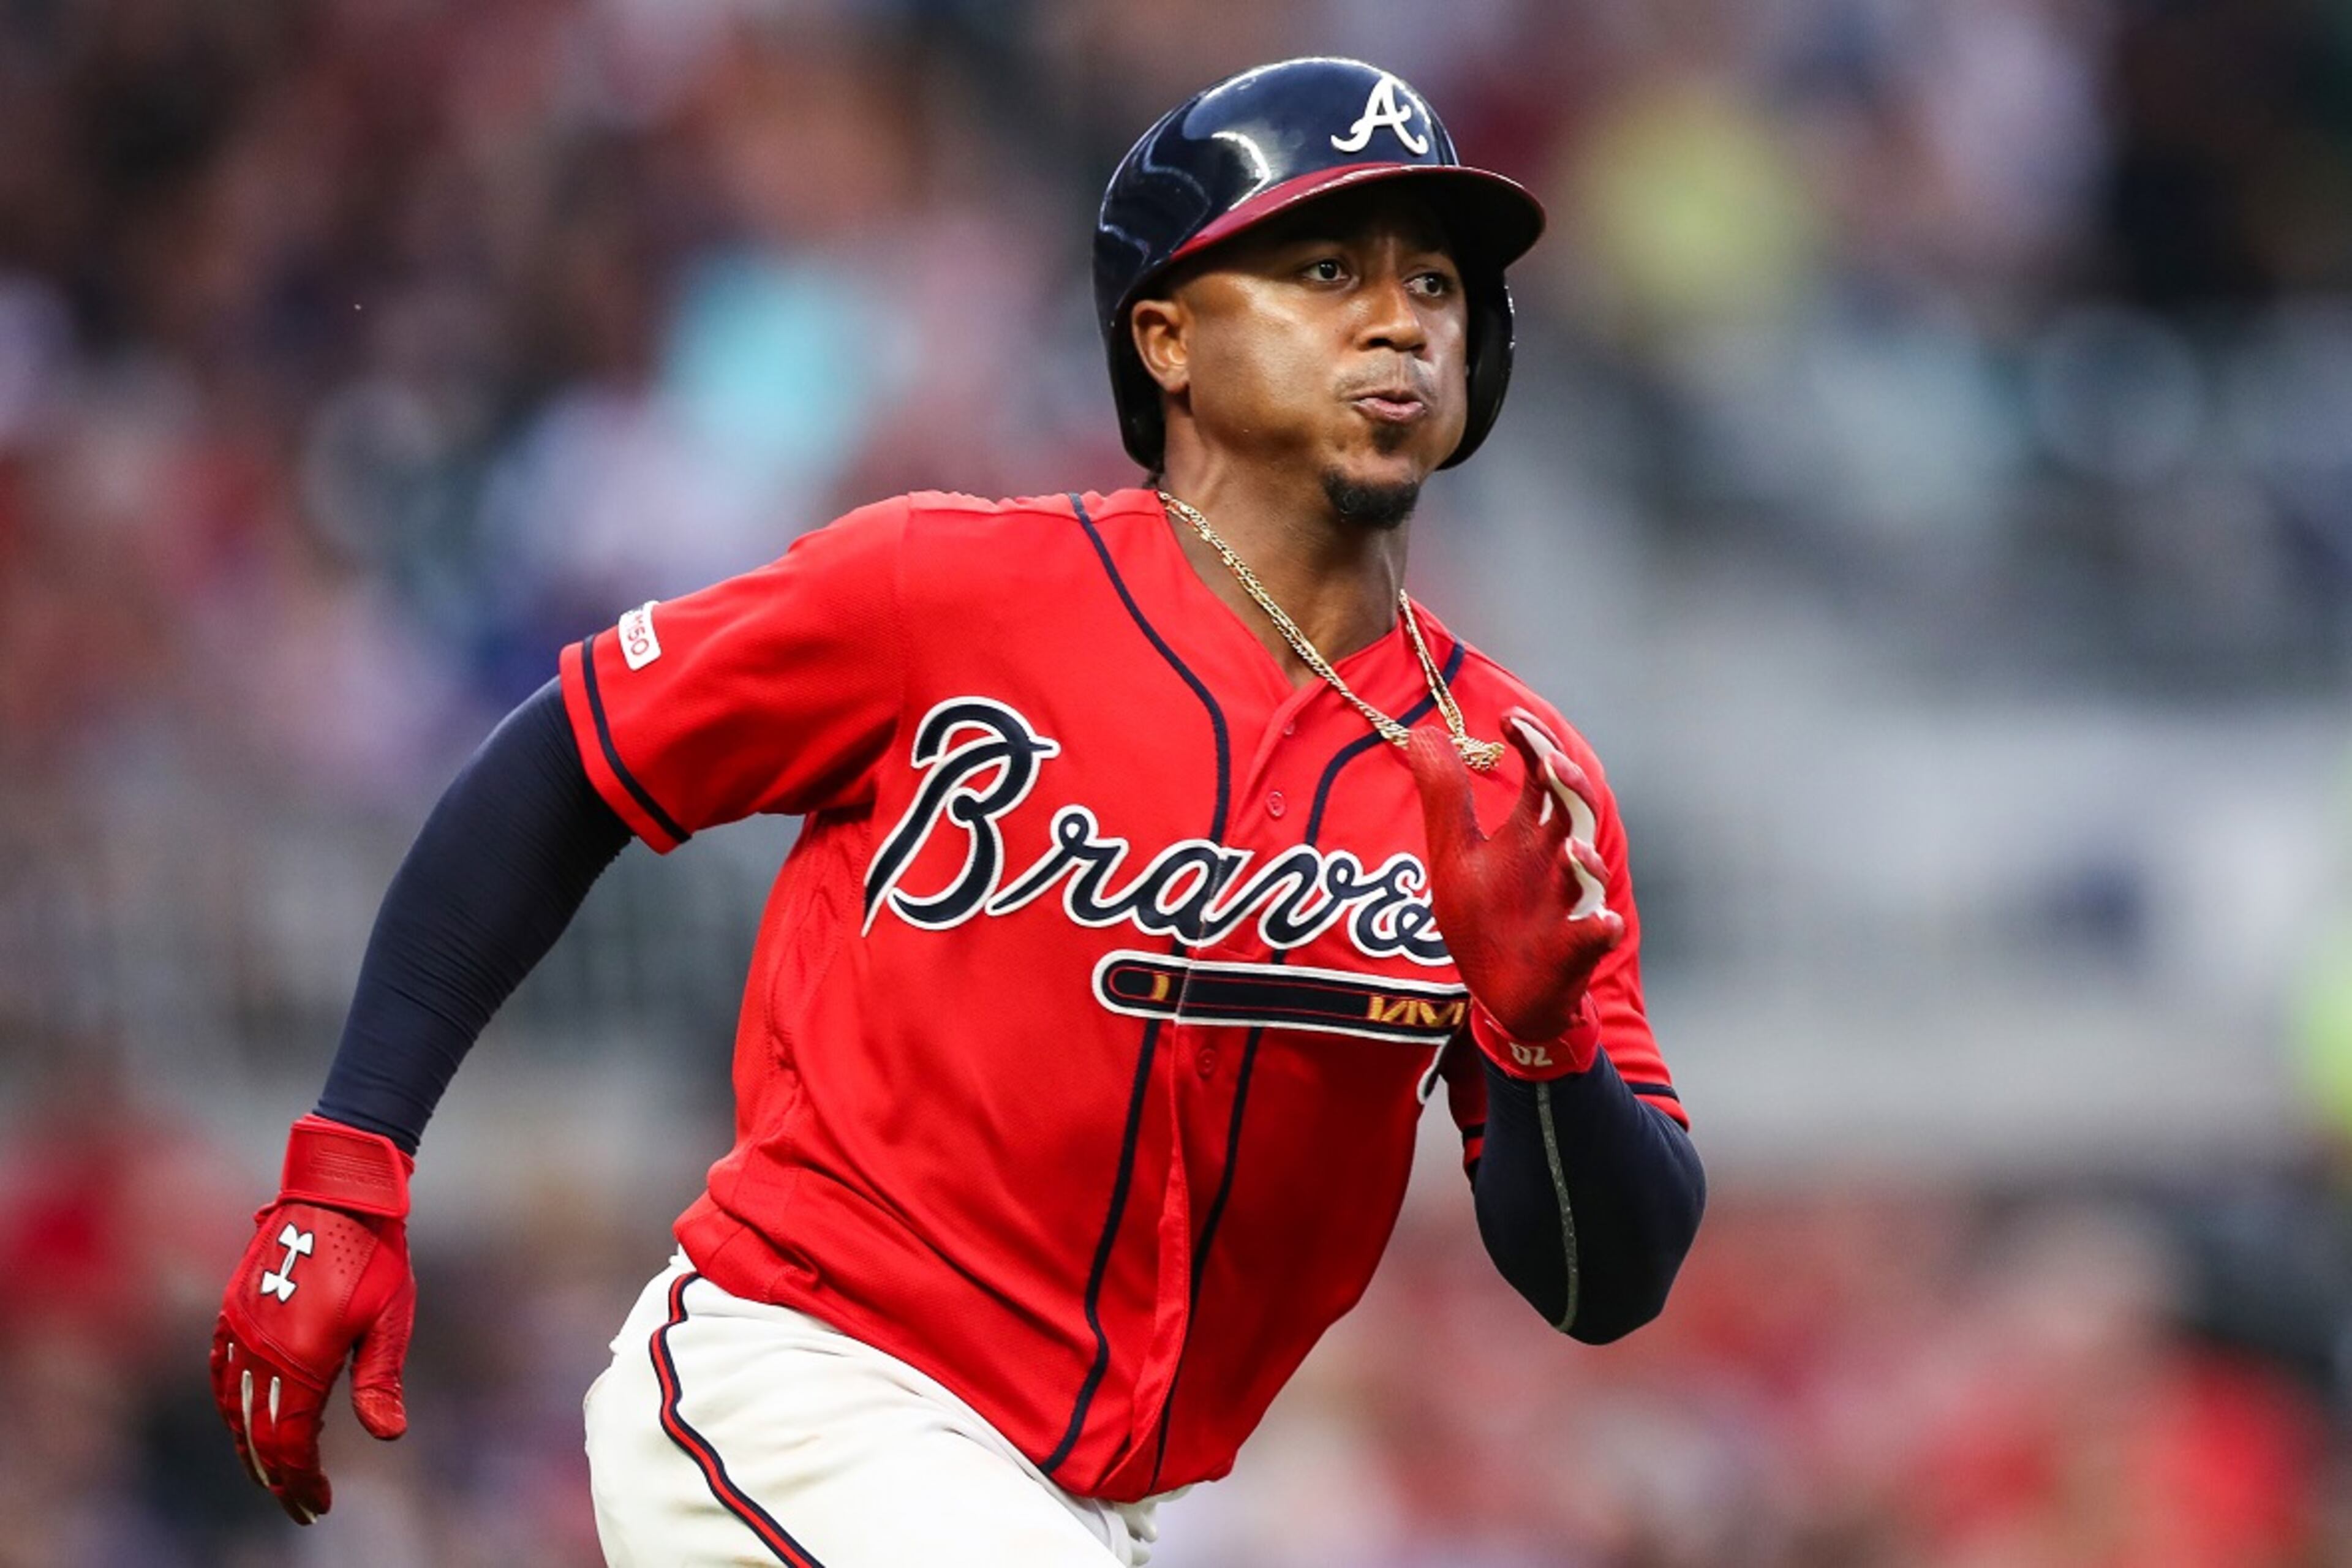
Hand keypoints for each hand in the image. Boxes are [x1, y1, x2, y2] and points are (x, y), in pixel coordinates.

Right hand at [210, 1115, 414, 1523]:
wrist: (337, 1192)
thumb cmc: (375, 1254)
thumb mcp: (389, 1318)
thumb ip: (380, 1381)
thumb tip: (389, 1435)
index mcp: (301, 1358)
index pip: (290, 1442)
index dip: (301, 1480)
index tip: (317, 1506)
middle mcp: (260, 1350)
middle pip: (257, 1435)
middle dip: (278, 1475)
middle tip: (299, 1503)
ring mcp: (239, 1329)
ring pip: (233, 1408)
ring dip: (250, 1446)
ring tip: (273, 1473)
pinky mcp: (230, 1310)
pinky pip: (220, 1372)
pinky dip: (231, 1405)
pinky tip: (243, 1418)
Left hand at [1407, 707, 1624, 1056]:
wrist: (1500, 992)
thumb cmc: (1486, 917)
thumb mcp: (1454, 851)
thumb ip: (1444, 795)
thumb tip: (1420, 731)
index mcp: (1530, 831)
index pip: (1541, 774)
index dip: (1533, 743)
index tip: (1509, 718)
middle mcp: (1556, 859)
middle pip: (1575, 811)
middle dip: (1568, 787)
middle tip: (1549, 762)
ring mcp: (1570, 903)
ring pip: (1590, 874)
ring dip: (1585, 859)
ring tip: (1570, 845)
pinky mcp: (1574, 948)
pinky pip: (1595, 936)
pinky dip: (1599, 929)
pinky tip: (1601, 923)